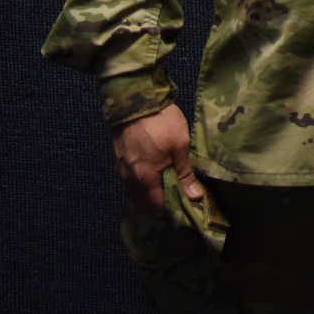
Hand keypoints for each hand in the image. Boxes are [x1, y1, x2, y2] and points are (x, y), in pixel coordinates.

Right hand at [112, 105, 201, 219]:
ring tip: (170, 192)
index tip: (186, 210)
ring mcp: (121, 171)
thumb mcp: (180, 145)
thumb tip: (194, 196)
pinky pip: (130, 184)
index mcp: (145, 179)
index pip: (156, 208)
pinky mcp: (119, 162)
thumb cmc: (161, 122)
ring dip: (150, 198)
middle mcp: (129, 180)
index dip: (171, 213)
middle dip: (160, 208)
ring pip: (135, 195)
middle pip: (144, 205)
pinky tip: (155, 181)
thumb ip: (185, 173)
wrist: (135, 101)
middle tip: (180, 203)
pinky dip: (142, 188)